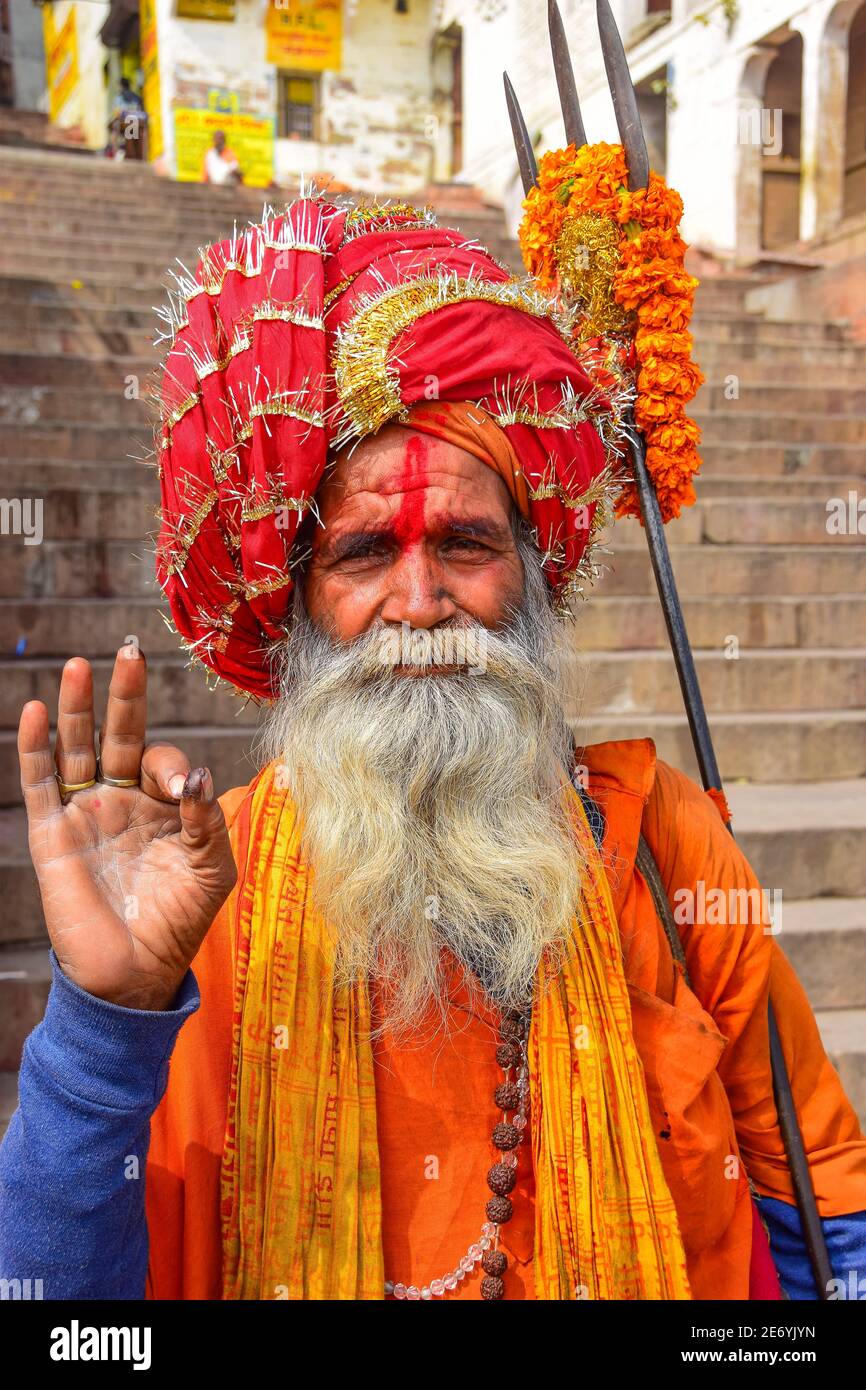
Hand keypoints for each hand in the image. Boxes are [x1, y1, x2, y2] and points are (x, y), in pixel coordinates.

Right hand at [18, 645, 237, 1010]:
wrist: (135, 972)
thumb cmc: (180, 920)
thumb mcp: (212, 869)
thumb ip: (208, 821)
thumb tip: (195, 778)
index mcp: (164, 805)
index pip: (164, 760)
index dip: (171, 765)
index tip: (180, 790)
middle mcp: (123, 800)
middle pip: (119, 735)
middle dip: (124, 696)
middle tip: (128, 651)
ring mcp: (85, 814)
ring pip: (77, 749)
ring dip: (77, 708)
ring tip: (79, 666)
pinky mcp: (53, 834)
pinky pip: (40, 782)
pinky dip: (36, 747)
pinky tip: (39, 712)